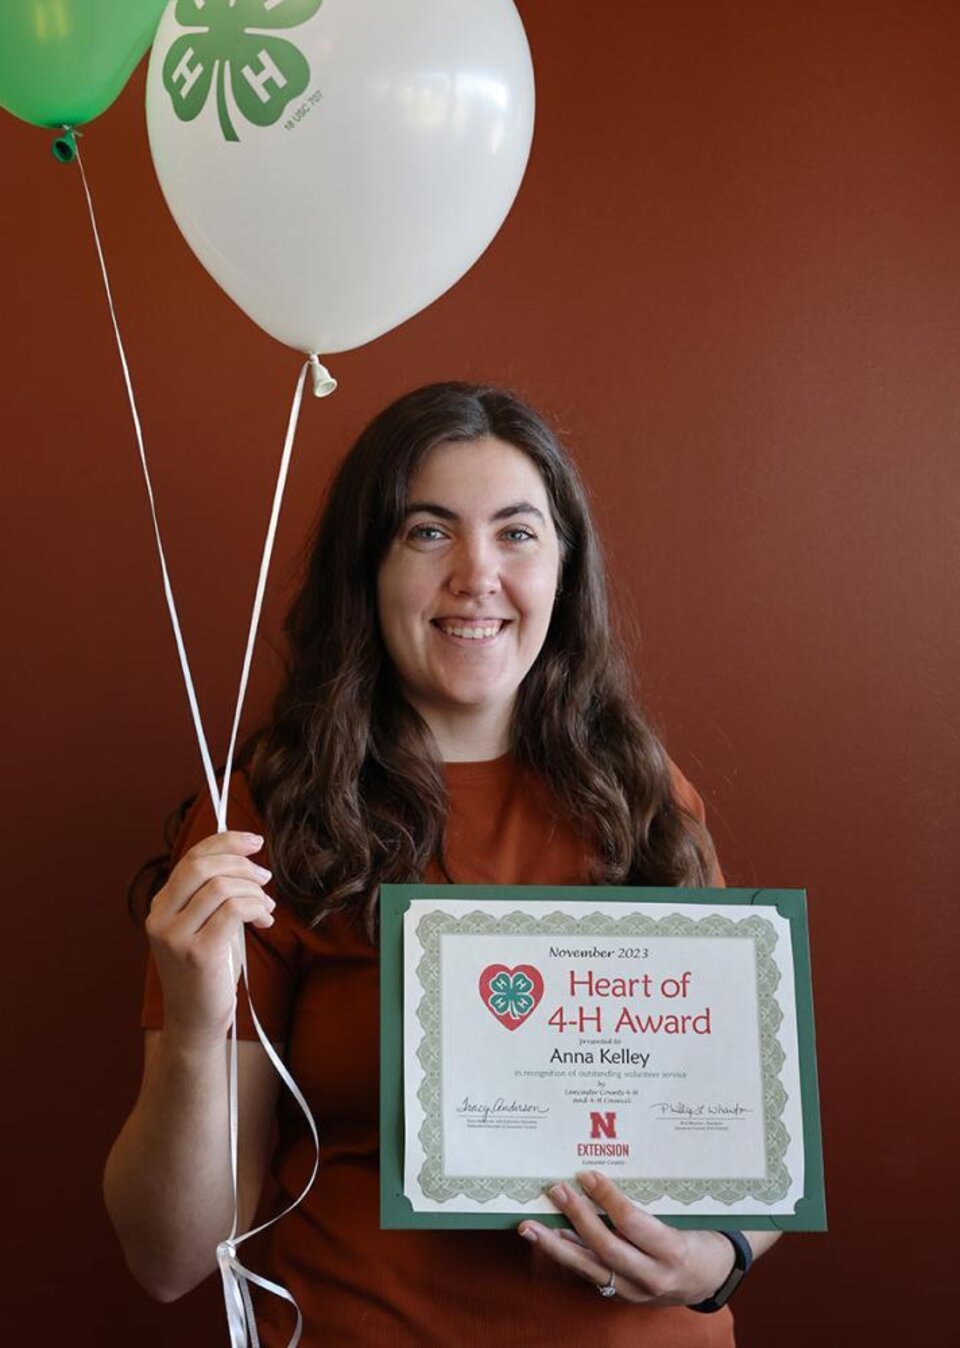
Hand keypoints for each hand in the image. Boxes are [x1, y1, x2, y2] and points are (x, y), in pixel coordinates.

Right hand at [145, 830, 274, 1046]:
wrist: (195, 1021)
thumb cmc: (206, 972)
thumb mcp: (203, 926)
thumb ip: (211, 894)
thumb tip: (243, 857)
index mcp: (161, 906)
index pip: (191, 858)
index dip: (225, 842)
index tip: (253, 841)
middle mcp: (161, 918)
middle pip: (202, 866)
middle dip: (242, 864)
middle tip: (265, 877)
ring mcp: (176, 936)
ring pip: (221, 887)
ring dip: (254, 891)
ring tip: (266, 908)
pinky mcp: (198, 953)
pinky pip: (233, 910)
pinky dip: (255, 908)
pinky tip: (263, 920)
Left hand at [518, 1171, 735, 1305]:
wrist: (712, 1277)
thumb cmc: (700, 1235)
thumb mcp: (684, 1216)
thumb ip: (651, 1202)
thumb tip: (605, 1174)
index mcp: (673, 1251)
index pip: (632, 1223)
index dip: (607, 1198)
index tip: (586, 1174)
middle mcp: (652, 1277)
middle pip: (605, 1247)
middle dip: (576, 1216)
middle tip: (556, 1189)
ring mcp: (636, 1291)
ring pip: (589, 1268)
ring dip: (555, 1245)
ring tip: (529, 1226)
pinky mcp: (623, 1296)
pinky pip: (591, 1274)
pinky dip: (569, 1254)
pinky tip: (550, 1237)